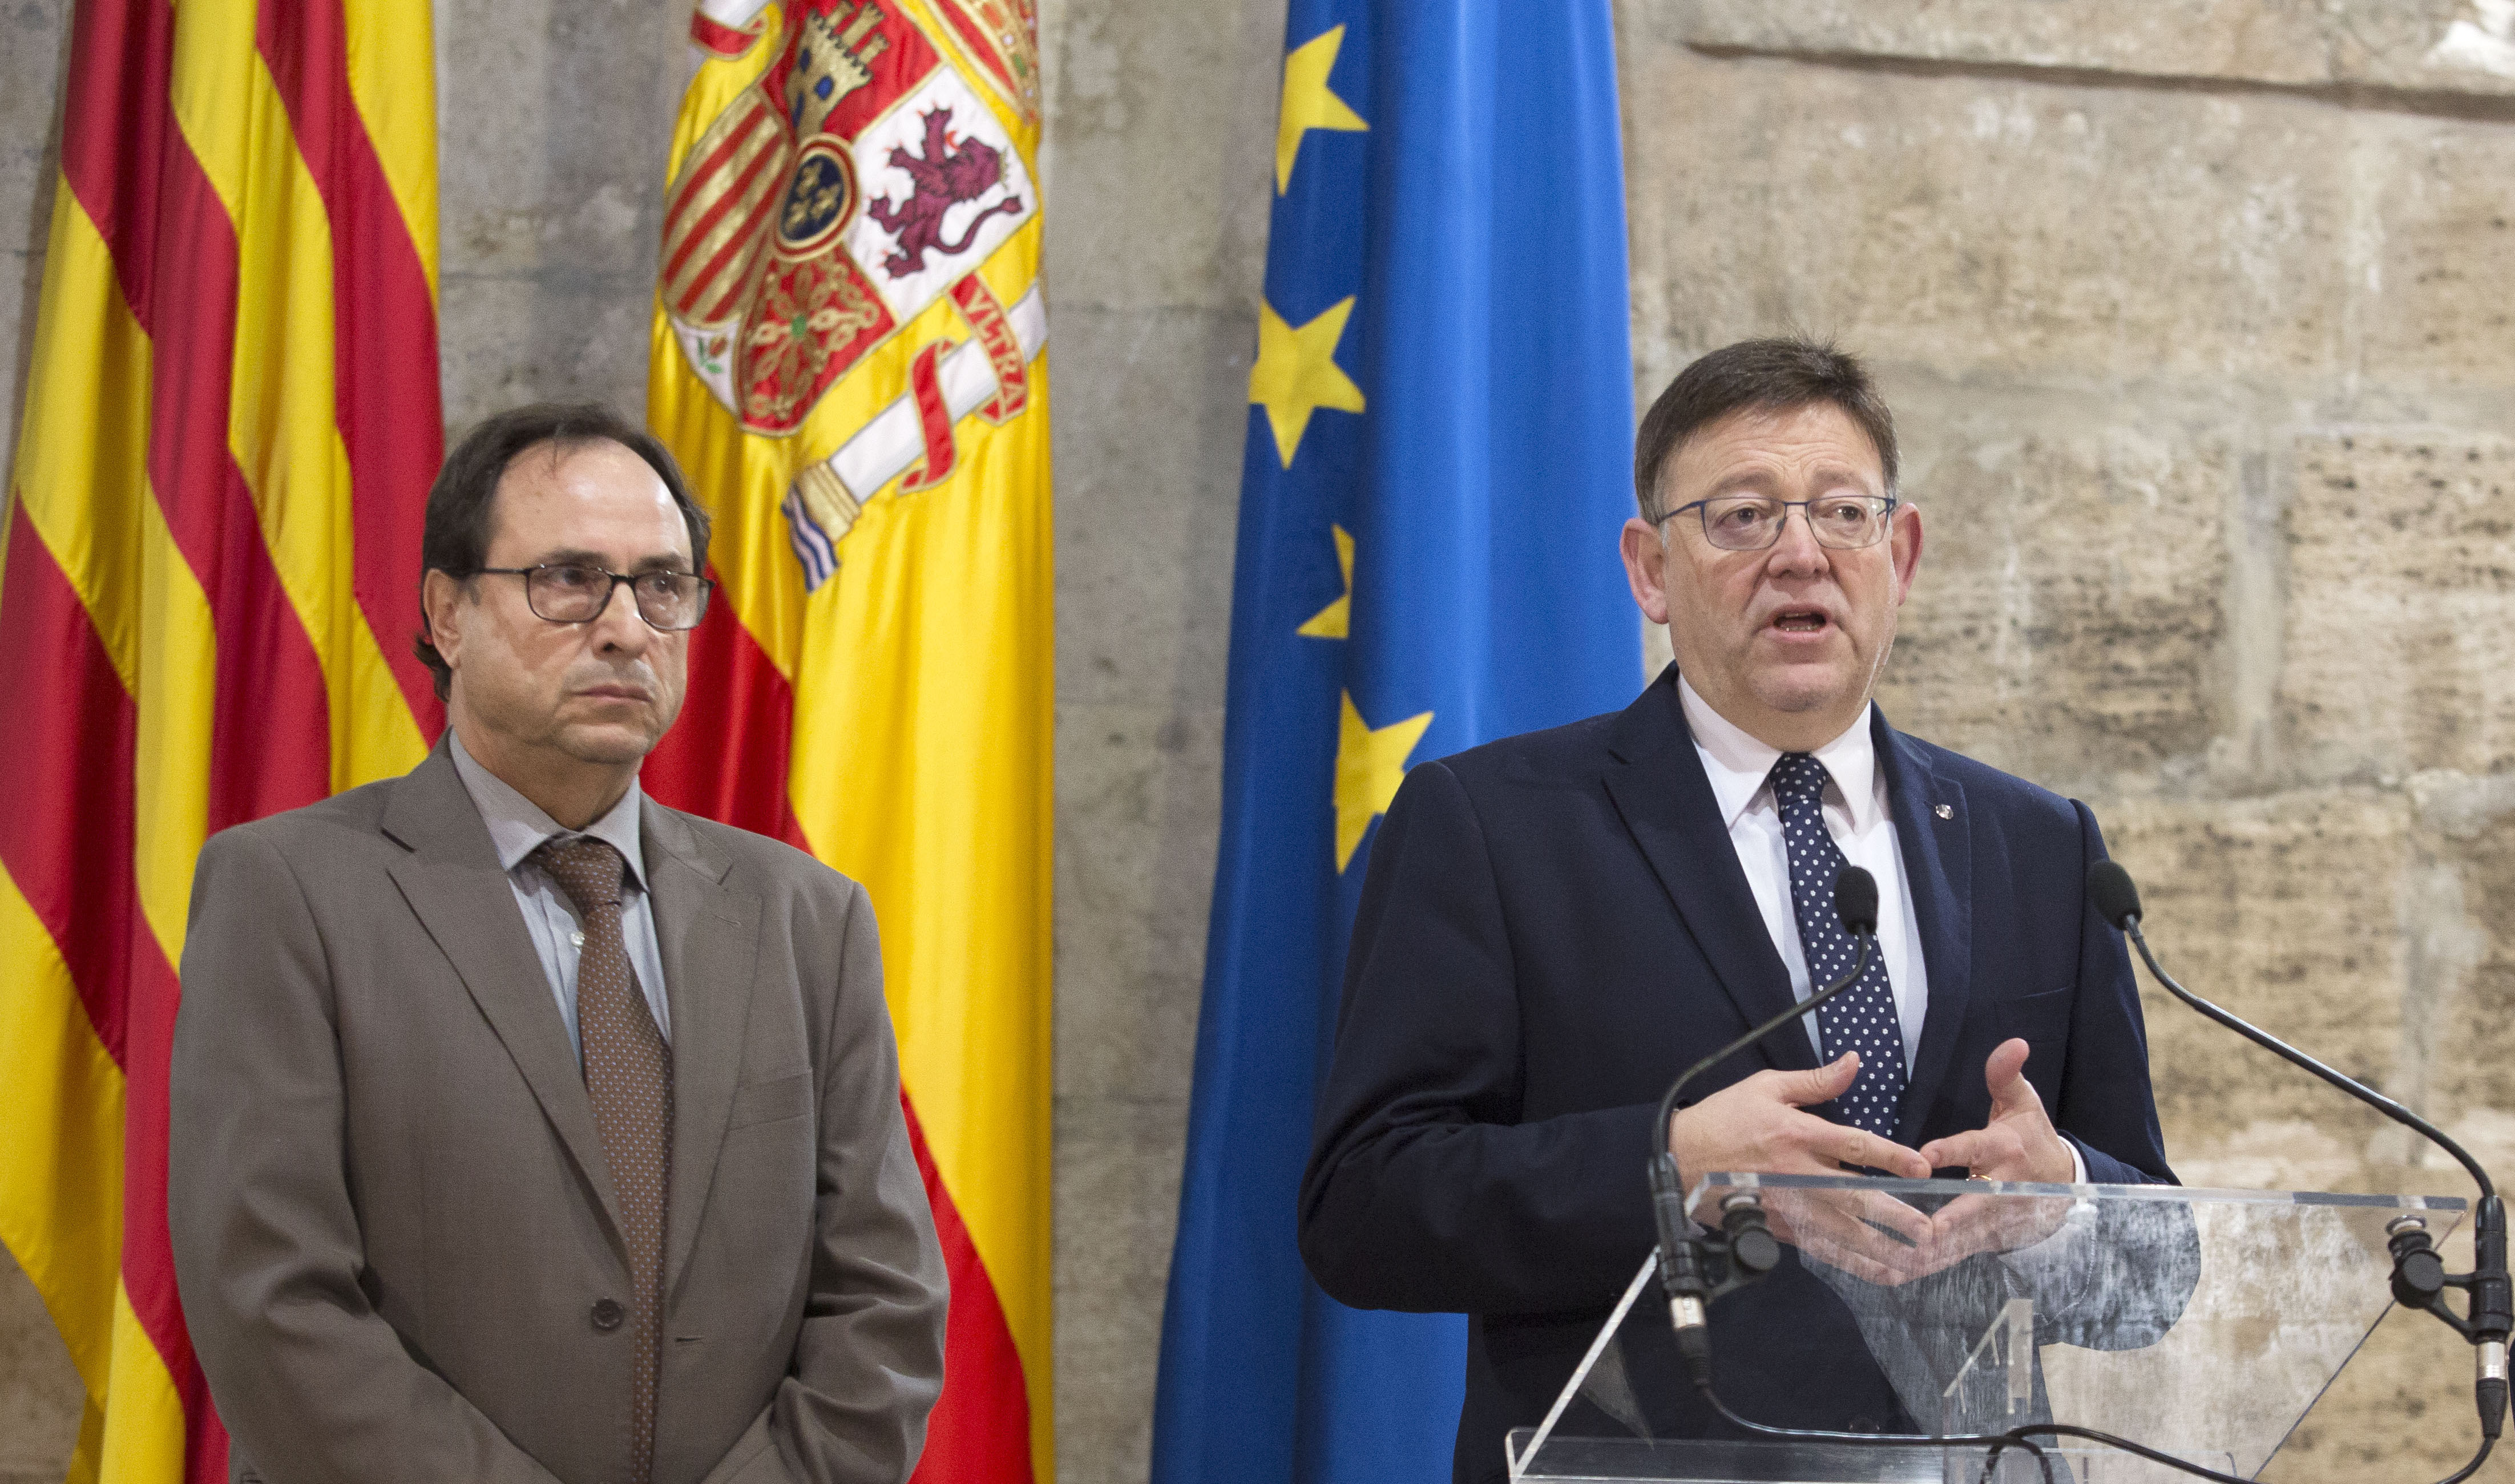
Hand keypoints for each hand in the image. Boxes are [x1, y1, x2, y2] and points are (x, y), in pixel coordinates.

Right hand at [1672, 1053, 1937, 1284]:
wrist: (1679, 1159)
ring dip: (1878, 1247)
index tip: (1921, 1167)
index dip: (1890, 1157)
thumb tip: (1855, 1062)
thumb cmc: (1723, 1118)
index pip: (1852, 1145)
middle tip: (1928, 1228)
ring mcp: (1786, 1204)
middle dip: (1893, 1214)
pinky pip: (1819, 1248)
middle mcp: (1795, 1172)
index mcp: (1796, 1133)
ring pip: (1839, 1230)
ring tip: (1912, 1260)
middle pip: (1852, 1196)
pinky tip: (1875, 1272)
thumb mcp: (1765, 1086)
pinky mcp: (1777, 1226)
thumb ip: (1815, 1079)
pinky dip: (1849, 1262)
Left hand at [1906, 1039, 2079, 1267]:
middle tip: (1920, 1228)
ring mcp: (1994, 1218)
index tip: (1925, 1156)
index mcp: (2003, 1149)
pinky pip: (1954, 1254)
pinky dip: (1928, 1266)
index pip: (1974, 1147)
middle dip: (1946, 1217)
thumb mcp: (2023, 1103)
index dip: (1950, 1151)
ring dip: (1931, 1250)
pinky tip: (1897, 1274)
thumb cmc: (2031, 1137)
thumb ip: (2007, 1075)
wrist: (2061, 1184)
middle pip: (1970, 1204)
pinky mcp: (1985, 1239)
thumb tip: (2015, 1043)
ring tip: (1898, 1258)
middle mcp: (2000, 1187)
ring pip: (1961, 1236)